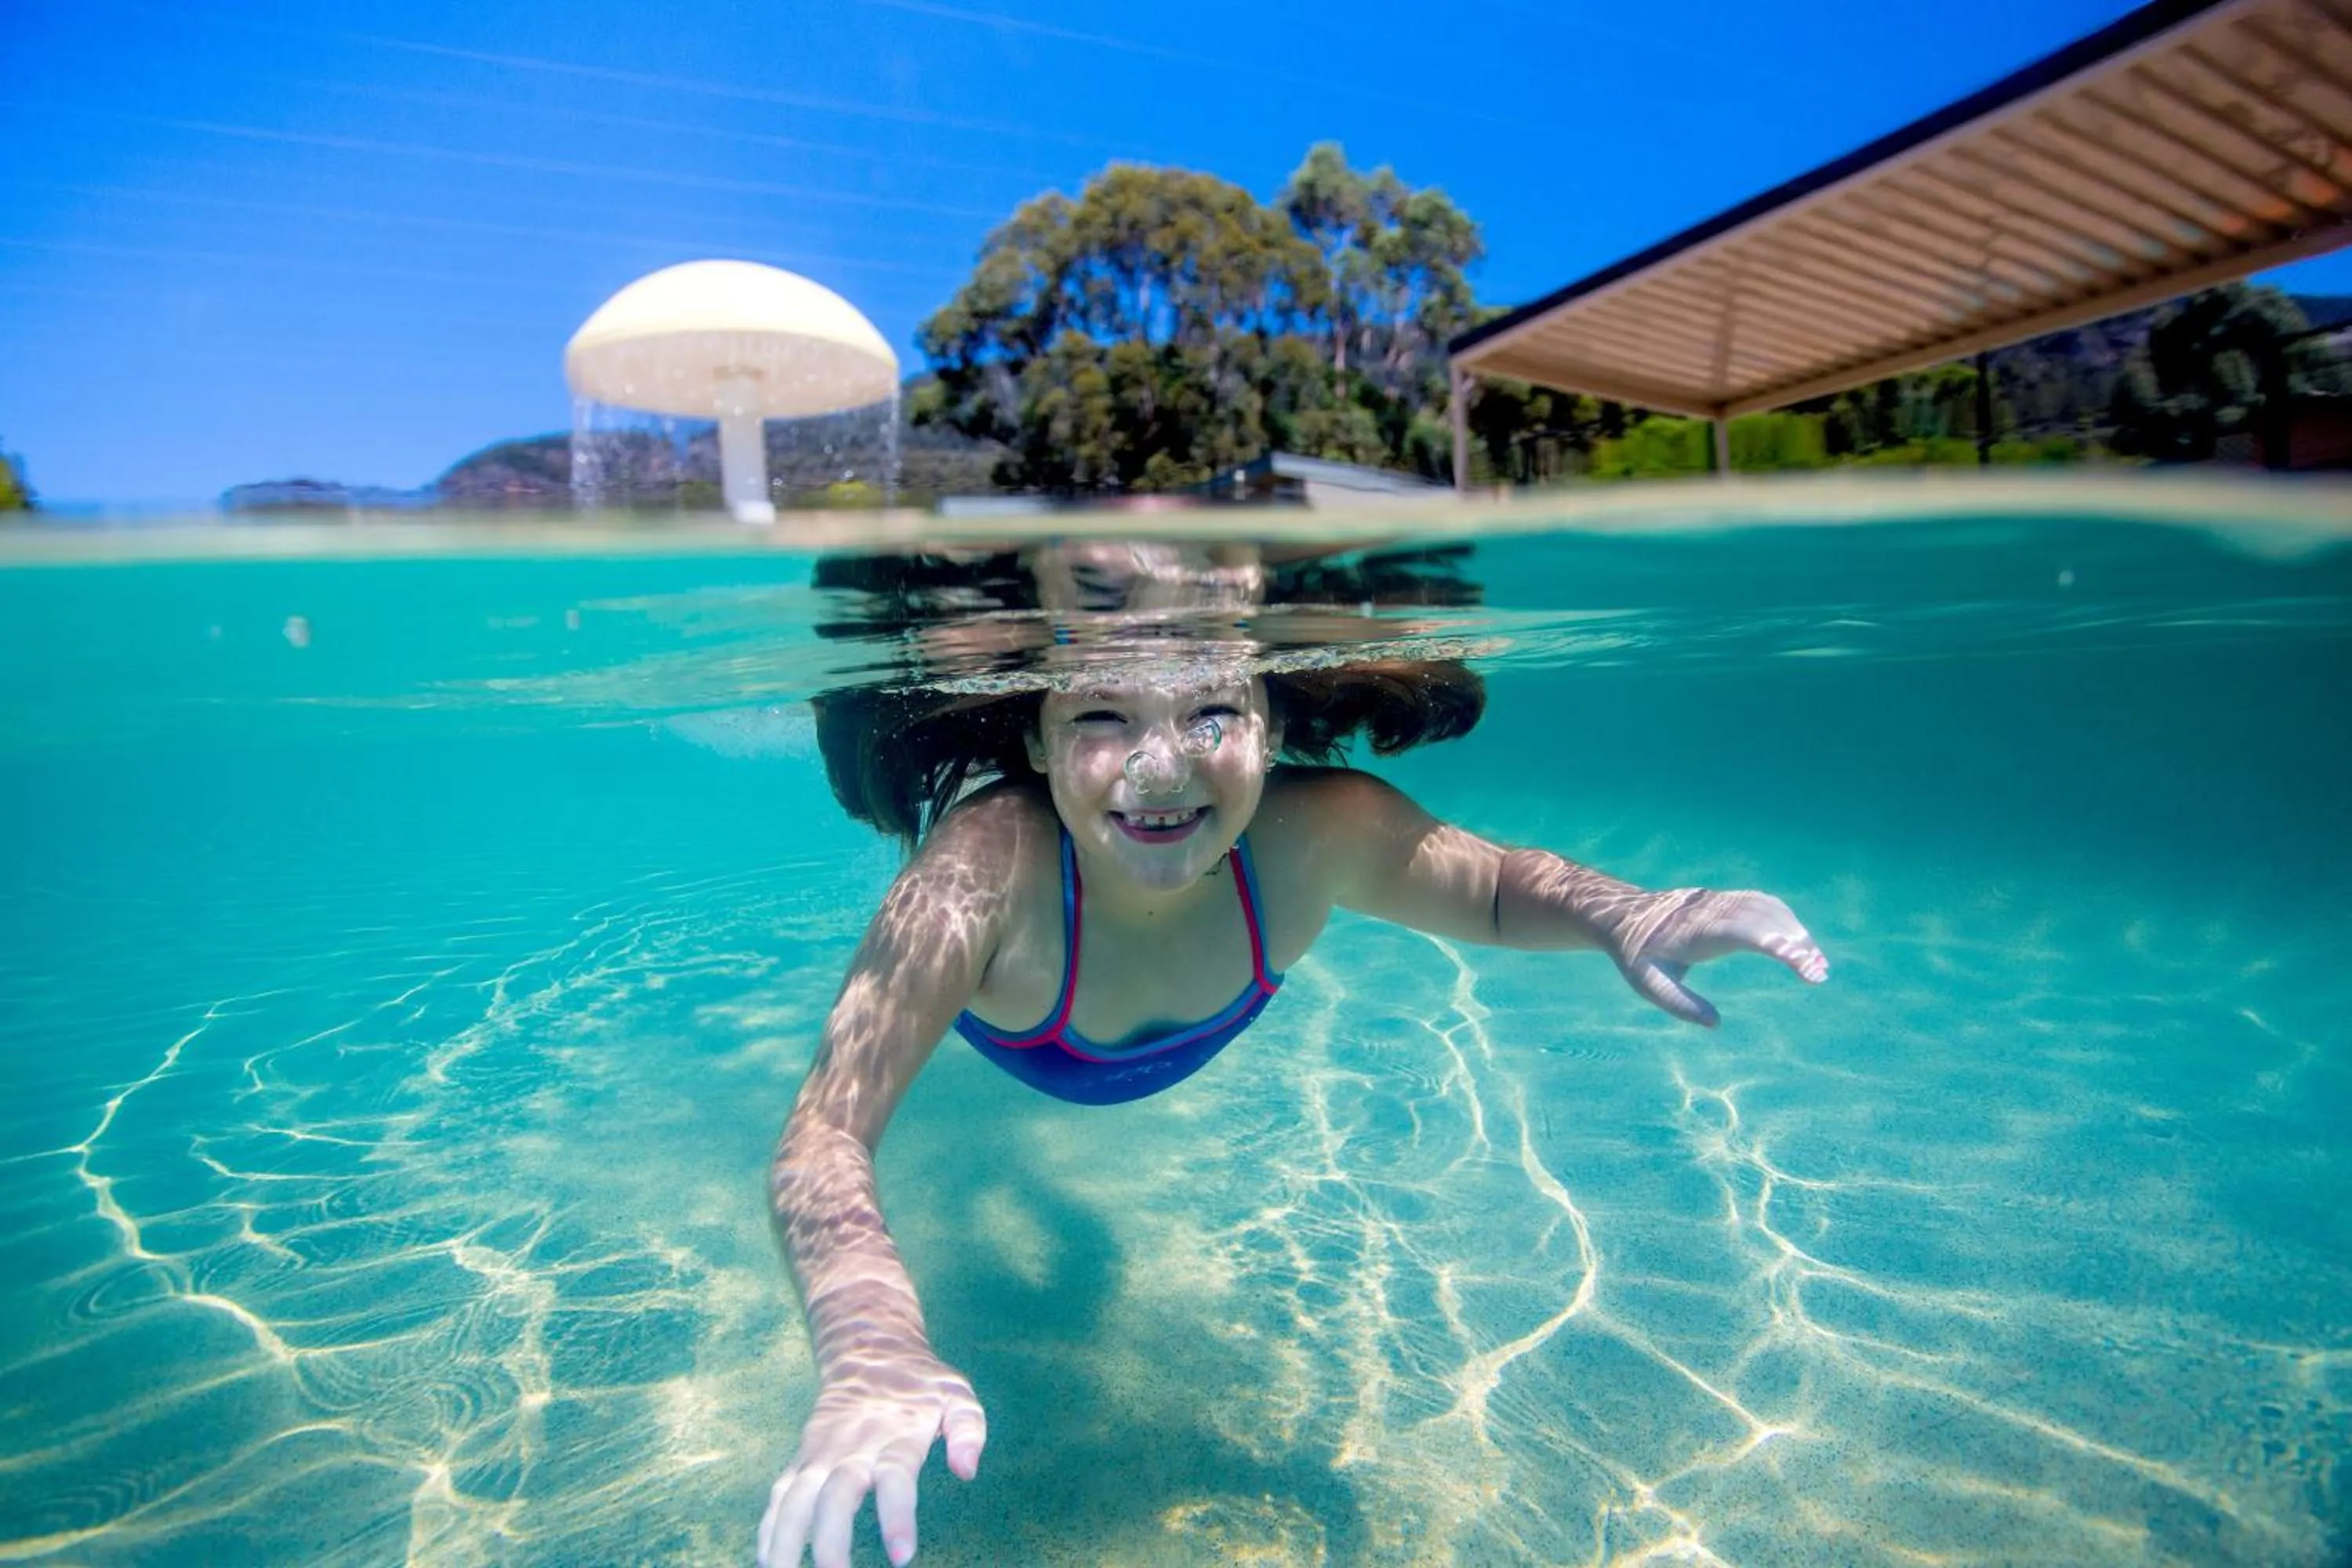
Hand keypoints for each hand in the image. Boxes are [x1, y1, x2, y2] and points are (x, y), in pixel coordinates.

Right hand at [757, 1353, 986, 1567]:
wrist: (869, 1349)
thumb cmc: (922, 1385)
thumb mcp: (957, 1396)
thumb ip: (968, 1429)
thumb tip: (968, 1470)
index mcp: (896, 1437)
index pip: (895, 1479)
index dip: (896, 1517)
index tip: (903, 1556)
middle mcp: (852, 1447)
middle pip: (835, 1496)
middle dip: (831, 1541)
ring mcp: (821, 1453)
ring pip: (796, 1498)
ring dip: (786, 1540)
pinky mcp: (802, 1457)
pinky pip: (780, 1495)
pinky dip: (769, 1527)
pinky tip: (767, 1561)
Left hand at [1607, 888, 1827, 1026]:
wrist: (1624, 915)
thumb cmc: (1637, 954)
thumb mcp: (1648, 983)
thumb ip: (1680, 1004)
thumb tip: (1715, 1023)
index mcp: (1696, 931)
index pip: (1743, 932)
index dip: (1774, 944)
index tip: (1800, 962)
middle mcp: (1713, 910)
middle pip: (1764, 920)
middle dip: (1796, 945)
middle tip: (1818, 975)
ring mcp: (1721, 901)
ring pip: (1769, 909)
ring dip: (1796, 933)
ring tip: (1818, 966)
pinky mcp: (1727, 900)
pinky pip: (1764, 903)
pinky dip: (1787, 920)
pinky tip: (1802, 944)